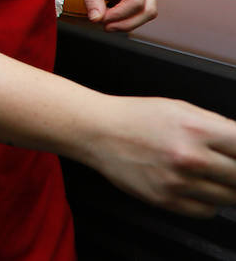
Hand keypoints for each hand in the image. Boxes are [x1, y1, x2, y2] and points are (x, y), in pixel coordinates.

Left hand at [65, 0, 156, 31]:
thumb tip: (97, 19)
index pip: (136, 1)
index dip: (119, 15)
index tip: (100, 18)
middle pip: (148, 11)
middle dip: (126, 23)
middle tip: (103, 25)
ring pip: (145, 15)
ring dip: (125, 24)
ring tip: (102, 21)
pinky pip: (136, 15)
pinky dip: (123, 21)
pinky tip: (106, 16)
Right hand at [84, 96, 235, 216]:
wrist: (97, 132)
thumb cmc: (135, 117)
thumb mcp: (180, 109)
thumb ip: (216, 124)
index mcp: (196, 129)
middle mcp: (190, 157)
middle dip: (235, 170)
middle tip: (226, 165)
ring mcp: (178, 182)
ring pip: (228, 197)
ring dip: (225, 188)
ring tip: (210, 175)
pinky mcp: (166, 200)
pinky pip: (206, 211)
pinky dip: (207, 202)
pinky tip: (195, 186)